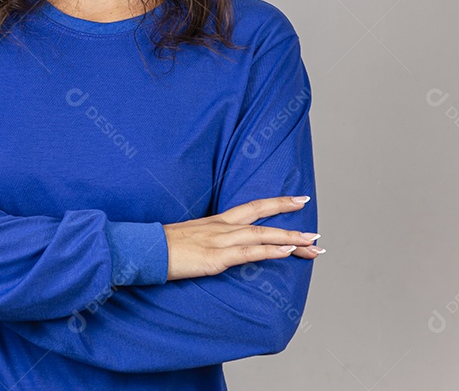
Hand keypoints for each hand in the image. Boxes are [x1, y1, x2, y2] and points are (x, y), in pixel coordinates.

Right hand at [164, 196, 322, 280]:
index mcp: (214, 222)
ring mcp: (219, 241)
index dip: (275, 203)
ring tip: (312, 242)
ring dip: (290, 238)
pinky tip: (287, 251)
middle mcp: (220, 227)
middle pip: (261, 215)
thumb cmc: (160, 247)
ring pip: (262, 235)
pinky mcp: (215, 258)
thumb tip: (219, 249)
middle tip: (314, 221)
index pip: (251, 208)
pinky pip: (249, 253)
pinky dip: (270, 251)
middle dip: (289, 214)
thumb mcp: (188, 239)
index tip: (298, 200)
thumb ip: (207, 241)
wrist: (144, 250)